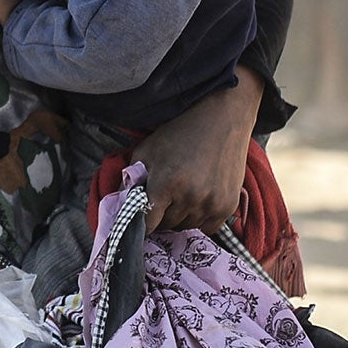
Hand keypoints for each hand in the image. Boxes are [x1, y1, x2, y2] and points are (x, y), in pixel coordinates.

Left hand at [133, 66, 261, 231]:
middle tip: (161, 199)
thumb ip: (130, 180)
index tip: (137, 224)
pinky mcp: (228, 206)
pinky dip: (199, 219)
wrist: (222, 119)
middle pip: (166, 226)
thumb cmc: (179, 133)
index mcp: (165, 184)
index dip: (139, 225)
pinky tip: (196, 200)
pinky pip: (207, 227)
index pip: (147, 224)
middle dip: (159, 216)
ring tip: (179, 195)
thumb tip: (119, 206)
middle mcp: (190, 198)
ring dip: (179, 217)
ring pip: (186, 227)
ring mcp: (212, 204)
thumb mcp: (146, 151)